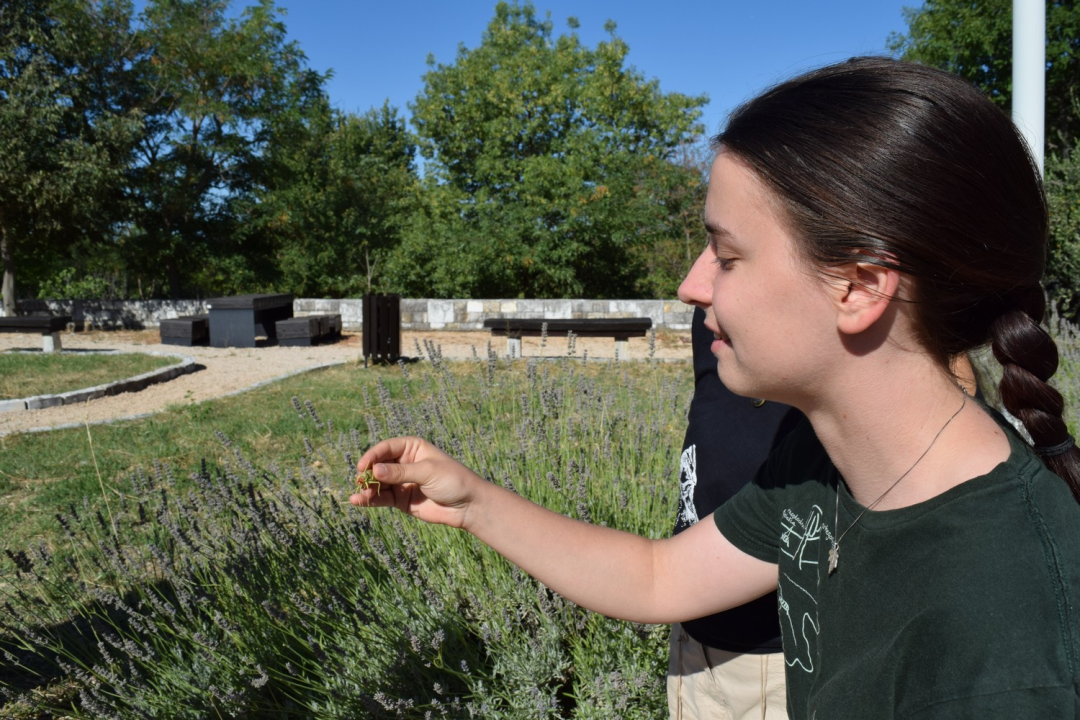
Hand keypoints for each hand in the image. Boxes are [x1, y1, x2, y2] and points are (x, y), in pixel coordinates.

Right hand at [351, 436, 484, 528]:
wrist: (467, 505)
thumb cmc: (453, 480)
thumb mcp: (427, 472)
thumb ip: (401, 472)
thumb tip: (375, 470)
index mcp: (412, 448)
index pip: (387, 448)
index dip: (372, 456)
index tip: (362, 466)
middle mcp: (404, 463)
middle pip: (379, 465)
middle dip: (367, 473)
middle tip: (359, 481)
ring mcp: (401, 482)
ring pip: (378, 483)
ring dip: (366, 488)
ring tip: (359, 494)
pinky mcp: (400, 499)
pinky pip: (381, 498)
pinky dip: (370, 500)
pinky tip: (358, 501)